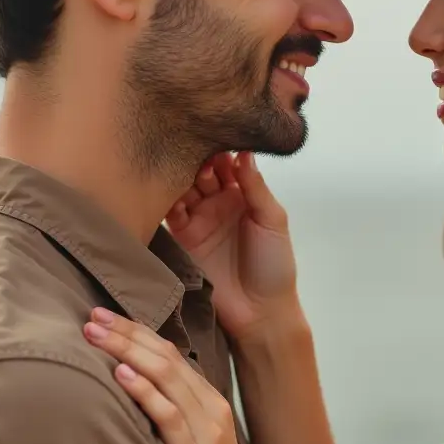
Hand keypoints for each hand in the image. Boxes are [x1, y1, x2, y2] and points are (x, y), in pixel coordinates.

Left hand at [83, 308, 273, 443]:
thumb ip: (171, 426)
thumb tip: (128, 403)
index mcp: (212, 408)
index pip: (171, 356)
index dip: (138, 332)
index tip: (104, 316)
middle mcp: (212, 414)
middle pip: (166, 358)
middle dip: (127, 332)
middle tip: (92, 313)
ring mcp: (207, 437)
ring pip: (165, 378)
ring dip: (127, 350)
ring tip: (95, 332)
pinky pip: (168, 418)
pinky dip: (145, 392)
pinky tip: (122, 374)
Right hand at [166, 152, 302, 344]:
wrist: (259, 311)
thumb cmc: (274, 265)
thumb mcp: (273, 221)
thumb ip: (256, 188)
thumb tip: (244, 152)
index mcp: (245, 194)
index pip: (230, 162)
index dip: (222, 147)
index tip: (215, 131)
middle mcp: (221, 202)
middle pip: (204, 169)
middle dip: (198, 157)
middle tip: (194, 149)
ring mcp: (201, 218)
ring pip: (185, 186)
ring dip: (182, 175)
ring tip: (181, 167)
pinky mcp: (184, 237)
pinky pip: (171, 212)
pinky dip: (168, 199)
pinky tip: (168, 189)